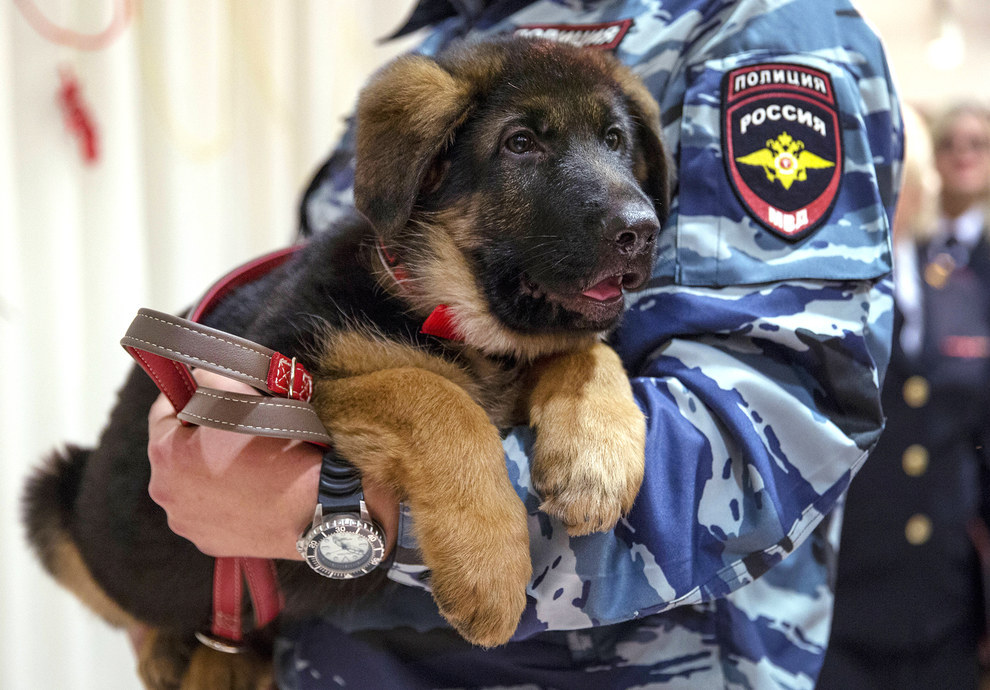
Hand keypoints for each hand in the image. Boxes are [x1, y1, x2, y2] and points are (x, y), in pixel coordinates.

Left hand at [147, 369, 397, 559]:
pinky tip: (251, 492)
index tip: (205, 391)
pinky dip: (225, 501)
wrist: (315, 505)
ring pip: (193, 485)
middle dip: (198, 438)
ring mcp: (187, 523)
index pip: (162, 412)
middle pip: (176, 452)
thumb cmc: (279, 447)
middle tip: (234, 430)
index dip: (185, 396)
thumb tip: (197, 378)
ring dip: (210, 471)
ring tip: (247, 464)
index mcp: (166, 454)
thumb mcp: (242, 395)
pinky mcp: (209, 544)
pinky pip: (211, 513)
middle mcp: (166, 493)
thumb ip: (209, 378)